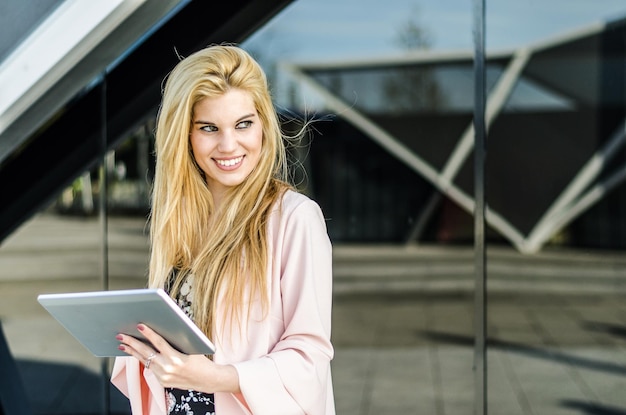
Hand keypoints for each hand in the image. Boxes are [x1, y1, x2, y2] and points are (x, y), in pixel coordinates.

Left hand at [116, 324, 239, 393]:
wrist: (207, 379)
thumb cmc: (201, 359)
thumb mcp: (191, 347)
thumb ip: (176, 340)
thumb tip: (162, 329)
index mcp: (176, 358)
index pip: (159, 343)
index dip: (149, 333)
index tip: (139, 326)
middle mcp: (168, 369)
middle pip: (146, 353)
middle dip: (132, 343)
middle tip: (121, 335)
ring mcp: (164, 377)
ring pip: (145, 361)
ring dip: (133, 352)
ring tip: (123, 344)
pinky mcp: (163, 382)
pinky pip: (151, 368)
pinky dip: (144, 360)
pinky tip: (136, 353)